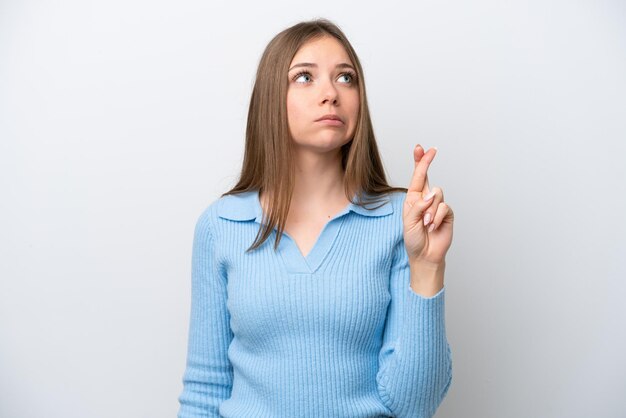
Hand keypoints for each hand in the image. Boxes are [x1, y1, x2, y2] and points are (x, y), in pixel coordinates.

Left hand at [402, 144, 453, 265]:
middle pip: (428, 177)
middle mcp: (425, 199)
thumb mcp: (409, 221)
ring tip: (426, 224)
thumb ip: (418, 206)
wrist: (425, 255)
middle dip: (427, 162)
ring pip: (437, 194)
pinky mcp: (447, 213)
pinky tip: (433, 227)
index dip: (419, 162)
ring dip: (430, 211)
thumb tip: (432, 194)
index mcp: (413, 199)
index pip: (417, 177)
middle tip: (431, 150)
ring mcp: (437, 205)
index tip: (421, 148)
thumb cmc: (414, 239)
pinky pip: (444, 207)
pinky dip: (437, 217)